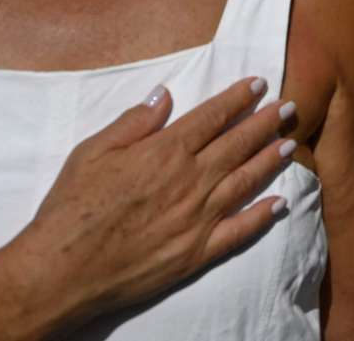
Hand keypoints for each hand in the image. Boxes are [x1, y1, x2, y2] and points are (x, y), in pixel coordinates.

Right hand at [10, 78, 295, 322]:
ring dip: (270, 160)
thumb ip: (134, 122)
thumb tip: (164, 95)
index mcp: (165, 151)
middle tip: (290, 107)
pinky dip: (262, 216)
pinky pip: (239, 231)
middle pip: (238, 144)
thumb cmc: (71, 207)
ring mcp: (197, 218)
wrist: (62, 269)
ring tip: (290, 143)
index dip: (238, 98)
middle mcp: (189, 181)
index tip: (259, 84)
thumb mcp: (93, 151)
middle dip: (266, 122)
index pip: (213, 116)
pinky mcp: (197, 252)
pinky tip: (279, 204)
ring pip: (245, 181)